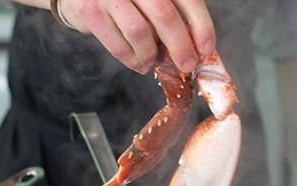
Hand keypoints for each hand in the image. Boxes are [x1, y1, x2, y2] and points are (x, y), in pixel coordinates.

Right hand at [58, 0, 215, 73]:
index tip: (206, 48)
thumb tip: (196, 45)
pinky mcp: (90, 12)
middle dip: (180, 46)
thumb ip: (174, 10)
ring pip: (139, 33)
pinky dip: (132, 60)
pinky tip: (138, 62)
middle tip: (186, 64)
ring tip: (153, 61)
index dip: (201, 26)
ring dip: (150, 55)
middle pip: (164, 15)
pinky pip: (118, 45)